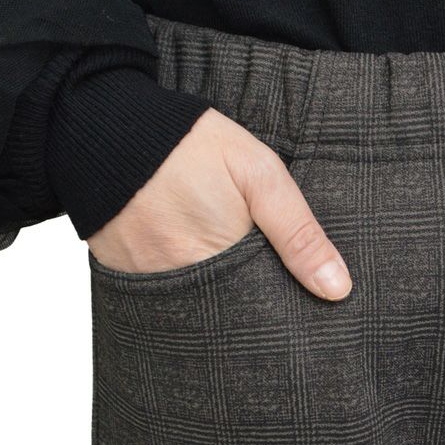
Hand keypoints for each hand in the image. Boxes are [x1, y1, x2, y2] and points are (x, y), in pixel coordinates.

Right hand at [85, 107, 352, 299]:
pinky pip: (164, 301)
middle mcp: (180, 285)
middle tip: (271, 299)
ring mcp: (147, 285)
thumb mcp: (260, 175)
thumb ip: (299, 233)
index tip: (303, 312)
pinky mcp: (123, 279)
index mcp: (220, 263)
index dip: (283, 314)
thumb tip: (338, 289)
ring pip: (199, 313)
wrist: (105, 123)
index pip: (264, 314)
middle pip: (231, 321)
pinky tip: (198, 270)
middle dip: (254, 313)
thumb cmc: (190, 145)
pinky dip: (186, 292)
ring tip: (234, 279)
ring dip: (219, 304)